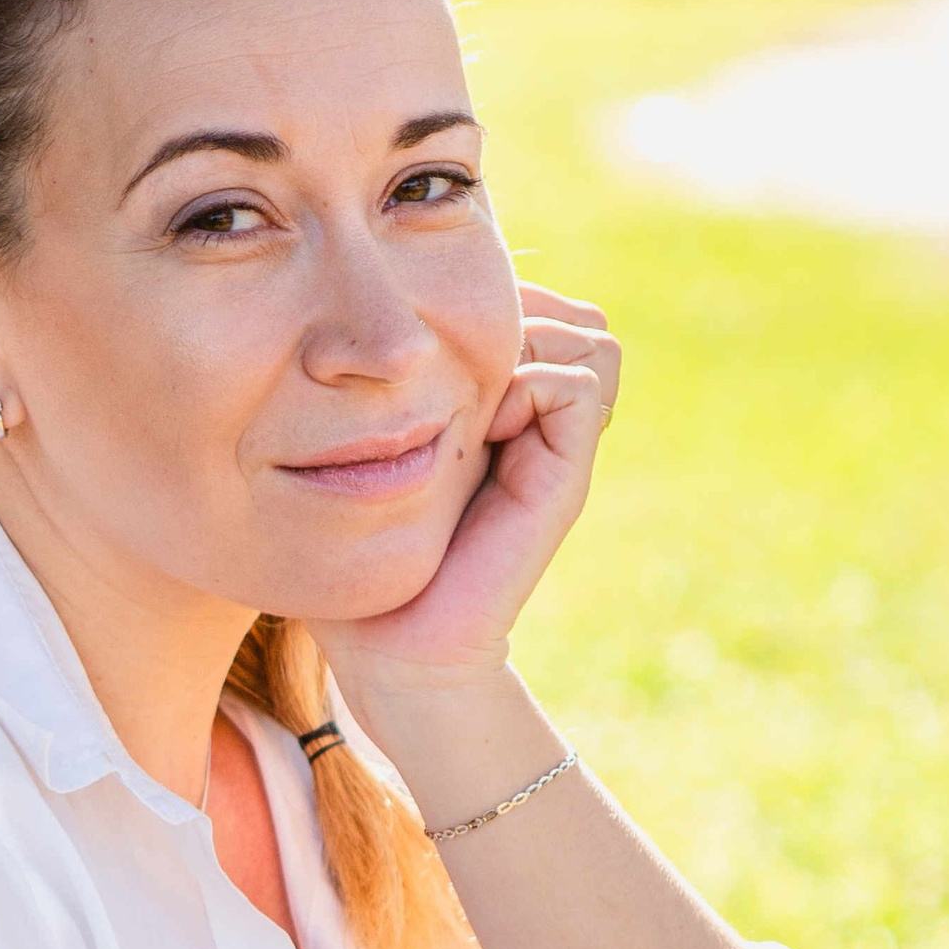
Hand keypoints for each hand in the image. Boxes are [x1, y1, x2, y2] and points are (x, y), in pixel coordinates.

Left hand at [325, 285, 619, 697]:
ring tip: (466, 396)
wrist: (395, 650)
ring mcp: (555, 450)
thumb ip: (381, 396)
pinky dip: (528, 381)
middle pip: (570, 314)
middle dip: (514, 311)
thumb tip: (370, 331)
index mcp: (497, 412)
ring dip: (525, 342)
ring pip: (587, 337)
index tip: (426, 333)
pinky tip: (478, 425)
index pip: (534, 307)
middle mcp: (535, 424)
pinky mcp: (562, 480)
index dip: (490, 298)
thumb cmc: (361, 557)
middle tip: (451, 362)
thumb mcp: (364, 455)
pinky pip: (578, 383)